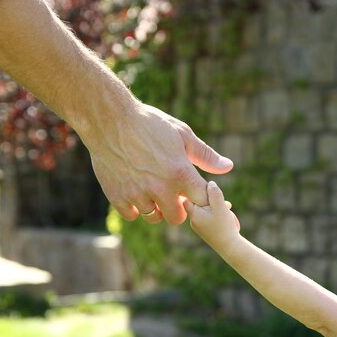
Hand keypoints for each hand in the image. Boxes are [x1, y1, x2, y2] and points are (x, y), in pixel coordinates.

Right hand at [88, 103, 232, 224]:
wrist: (109, 119)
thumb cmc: (149, 123)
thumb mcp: (181, 134)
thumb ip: (205, 155)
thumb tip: (228, 167)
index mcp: (180, 173)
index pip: (202, 201)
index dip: (201, 199)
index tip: (195, 192)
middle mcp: (160, 188)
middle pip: (178, 218)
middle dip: (178, 207)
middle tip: (172, 193)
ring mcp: (137, 194)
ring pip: (154, 218)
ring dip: (156, 208)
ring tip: (152, 190)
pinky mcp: (117, 196)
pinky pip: (132, 215)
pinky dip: (135, 208)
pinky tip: (135, 192)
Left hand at [183, 181, 240, 244]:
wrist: (230, 248)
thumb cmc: (224, 227)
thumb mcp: (220, 206)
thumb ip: (214, 193)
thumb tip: (210, 183)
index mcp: (194, 215)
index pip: (189, 197)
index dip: (199, 192)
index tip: (209, 192)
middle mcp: (194, 221)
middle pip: (199, 203)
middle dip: (213, 201)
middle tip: (226, 205)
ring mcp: (199, 226)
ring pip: (206, 210)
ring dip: (218, 208)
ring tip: (228, 213)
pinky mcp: (206, 230)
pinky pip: (210, 218)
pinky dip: (218, 216)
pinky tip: (227, 219)